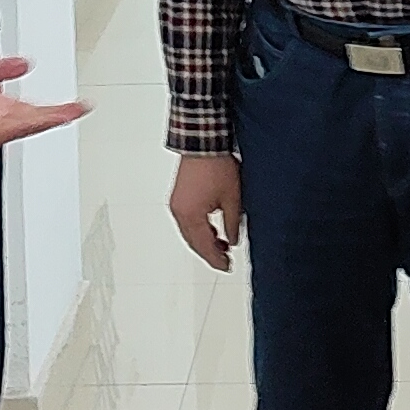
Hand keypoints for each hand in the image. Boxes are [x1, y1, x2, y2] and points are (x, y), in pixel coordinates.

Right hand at [170, 153, 244, 271]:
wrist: (203, 143)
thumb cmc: (216, 166)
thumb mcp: (233, 199)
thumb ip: (233, 223)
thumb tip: (233, 240)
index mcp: (191, 216)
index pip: (204, 246)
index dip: (216, 259)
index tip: (227, 266)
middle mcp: (180, 212)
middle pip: (193, 242)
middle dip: (209, 253)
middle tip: (224, 260)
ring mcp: (177, 204)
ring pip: (189, 233)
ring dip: (204, 241)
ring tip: (222, 246)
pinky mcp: (179, 197)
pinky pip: (187, 221)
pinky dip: (199, 229)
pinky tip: (212, 229)